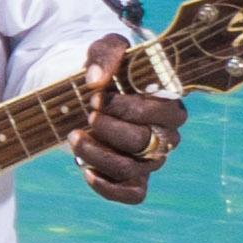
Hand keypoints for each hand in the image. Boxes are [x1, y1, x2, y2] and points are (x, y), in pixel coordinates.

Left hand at [70, 48, 184, 203]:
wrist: (87, 95)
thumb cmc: (105, 71)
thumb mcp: (104, 49)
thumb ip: (107, 53)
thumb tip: (96, 80)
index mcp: (169, 105)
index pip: (161, 113)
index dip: (127, 108)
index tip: (96, 98)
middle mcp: (166, 136)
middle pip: (142, 141)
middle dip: (108, 129)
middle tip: (87, 115)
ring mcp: (152, 160)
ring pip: (131, 168)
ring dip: (96, 154)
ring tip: (73, 136)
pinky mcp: (136, 180)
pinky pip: (132, 194)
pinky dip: (107, 186)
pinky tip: (85, 170)